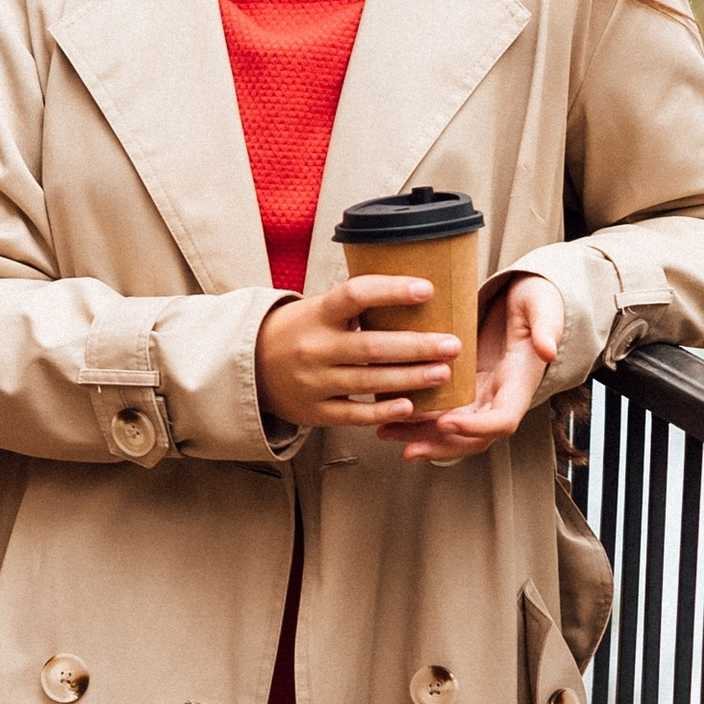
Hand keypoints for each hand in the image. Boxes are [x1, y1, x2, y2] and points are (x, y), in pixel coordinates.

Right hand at [255, 274, 463, 433]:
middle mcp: (315, 348)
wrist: (252, 367)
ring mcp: (314, 382)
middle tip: (452, 344)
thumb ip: (356, 305)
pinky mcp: (316, 411)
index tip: (427, 290)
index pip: (356, 295)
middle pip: (372, 346)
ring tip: (443, 372)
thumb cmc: (299, 332)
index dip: (392, 291)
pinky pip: (355, 413)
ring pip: (369, 380)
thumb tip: (415, 290)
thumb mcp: (318, 309)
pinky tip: (411, 405)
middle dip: (417, 346)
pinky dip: (384, 410)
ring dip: (411, 377)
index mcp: (317, 315)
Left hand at [385, 273, 563, 464]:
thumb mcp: (543, 306)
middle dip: (440, 445)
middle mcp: (499, 397)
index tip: (445, 422)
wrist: (525, 299)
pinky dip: (415, 419)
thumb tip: (548, 349)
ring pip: (451, 431)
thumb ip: (547, 326)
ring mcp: (480, 396)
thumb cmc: (536, 301)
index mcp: (520, 384)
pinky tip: (385, 414)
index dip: (475, 428)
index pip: (503, 421)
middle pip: (473, 438)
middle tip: (407, 448)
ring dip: (420, 437)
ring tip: (385, 433)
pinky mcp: (462, 388)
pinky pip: (439, 412)